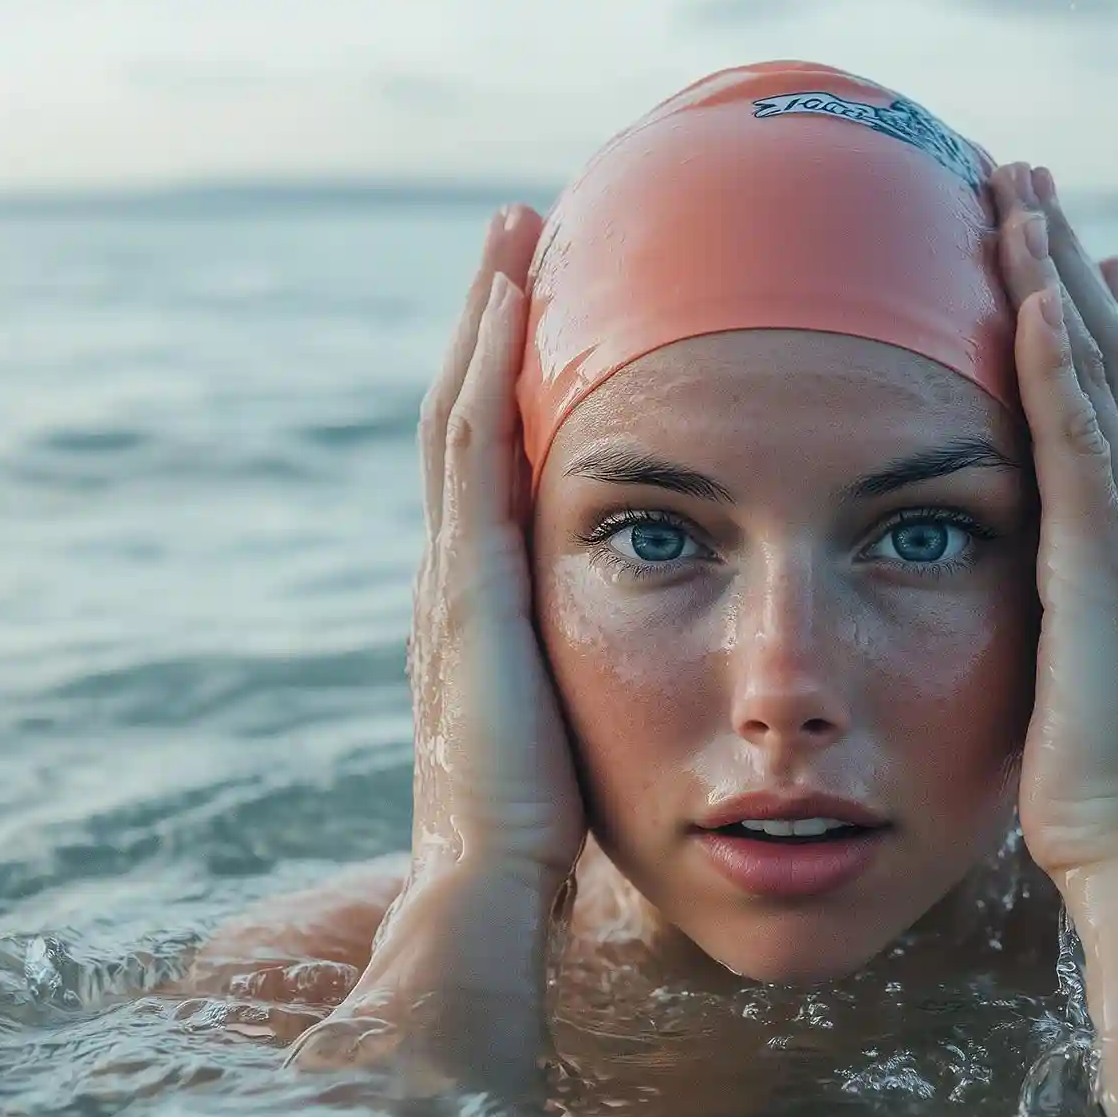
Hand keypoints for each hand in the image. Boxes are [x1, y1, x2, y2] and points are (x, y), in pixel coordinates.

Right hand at [408, 205, 585, 885]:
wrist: (490, 882)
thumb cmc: (551, 826)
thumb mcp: (577, 725)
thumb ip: (596, 672)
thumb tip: (667, 646)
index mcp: (477, 602)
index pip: (486, 465)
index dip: (506, 383)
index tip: (543, 311)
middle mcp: (451, 571)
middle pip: (463, 415)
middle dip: (490, 324)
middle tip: (519, 236)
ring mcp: (450, 570)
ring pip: (461, 409)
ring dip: (487, 317)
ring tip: (514, 233)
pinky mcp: (466, 579)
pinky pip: (472, 443)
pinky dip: (488, 365)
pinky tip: (516, 299)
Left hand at [987, 163, 1117, 879]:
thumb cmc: (1088, 762)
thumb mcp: (1067, 650)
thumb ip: (1057, 587)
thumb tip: (1025, 556)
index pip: (1106, 398)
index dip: (1082, 312)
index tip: (1053, 243)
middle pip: (1106, 358)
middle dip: (1065, 260)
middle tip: (1027, 178)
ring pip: (1097, 378)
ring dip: (1059, 278)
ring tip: (1023, 195)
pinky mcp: (1107, 566)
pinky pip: (1081, 446)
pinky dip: (1063, 368)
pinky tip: (1039, 300)